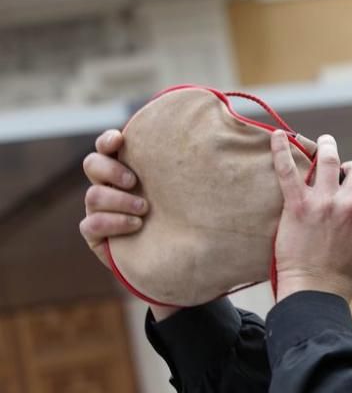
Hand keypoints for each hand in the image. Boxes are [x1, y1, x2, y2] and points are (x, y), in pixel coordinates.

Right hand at [80, 129, 175, 320]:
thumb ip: (187, 171)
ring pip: (94, 195)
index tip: (119, 139)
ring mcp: (99, 211)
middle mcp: (110, 187)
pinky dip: (111, 223)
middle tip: (133, 181)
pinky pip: (90, 225)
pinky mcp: (96, 235)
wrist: (178, 261)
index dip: (108, 141)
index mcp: (127, 170)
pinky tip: (136, 226)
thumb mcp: (186, 194)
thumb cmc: (186, 220)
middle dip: (110, 169)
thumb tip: (221, 132)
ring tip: (144, 209)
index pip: (108, 148)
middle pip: (92, 165)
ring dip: (118, 200)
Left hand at [271, 130, 351, 301]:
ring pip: (328, 159)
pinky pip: (288, 170)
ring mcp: (324, 202)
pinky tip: (278, 136)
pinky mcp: (298, 205)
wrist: (316, 292)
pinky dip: (281, 149)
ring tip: (326, 144)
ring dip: (328, 148)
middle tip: (343, 176)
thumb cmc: (346, 278)